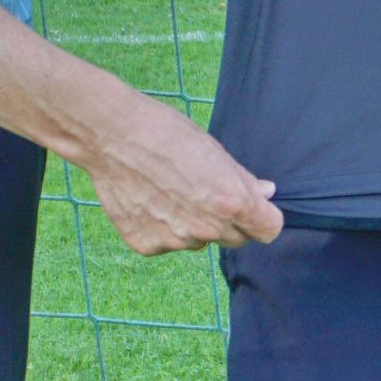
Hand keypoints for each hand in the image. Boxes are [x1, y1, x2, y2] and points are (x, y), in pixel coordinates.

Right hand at [76, 85, 282, 254]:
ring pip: (199, 240)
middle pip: (235, 238)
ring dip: (194, 224)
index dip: (263, 217)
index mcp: (231, 203)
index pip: (268, 230)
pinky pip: (168, 242)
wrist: (112, 136)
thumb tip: (266, 193)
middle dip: (230, 221)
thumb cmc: (167, 134)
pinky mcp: (147, 246)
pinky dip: (164, 227)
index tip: (255, 208)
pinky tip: (150, 199)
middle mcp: (206, 229)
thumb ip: (243, 179)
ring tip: (171, 189)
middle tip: (205, 191)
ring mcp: (175, 241)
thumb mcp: (213, 150)